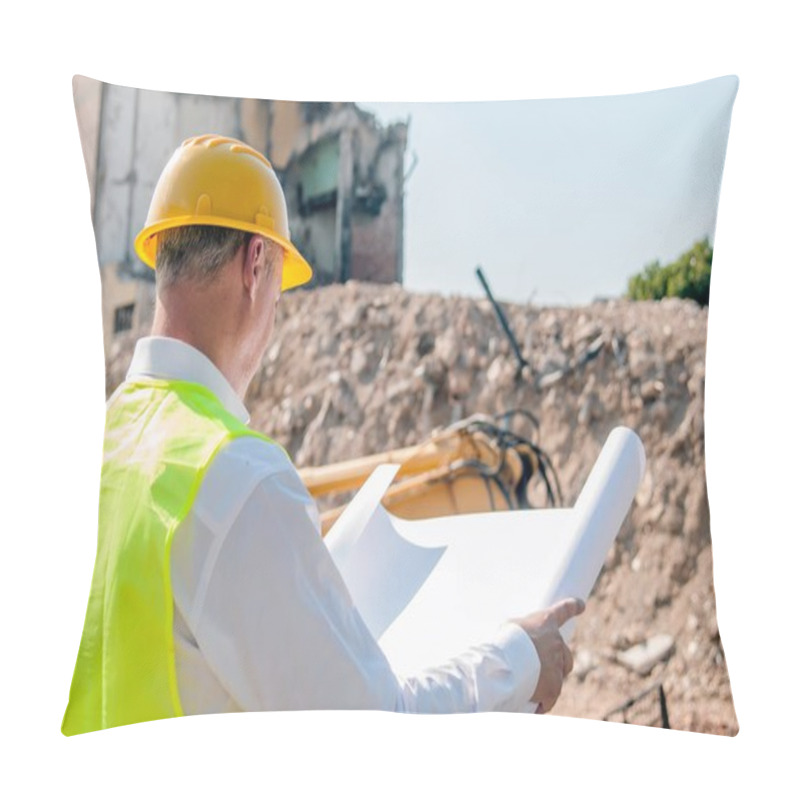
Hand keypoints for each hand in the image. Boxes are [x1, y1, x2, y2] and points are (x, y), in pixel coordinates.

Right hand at [512, 597, 584, 713]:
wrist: (508, 663)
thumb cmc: (503, 643)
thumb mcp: (509, 630)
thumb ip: (521, 636)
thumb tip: (519, 647)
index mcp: (545, 622)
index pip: (562, 610)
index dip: (572, 607)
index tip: (581, 604)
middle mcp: (556, 642)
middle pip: (566, 655)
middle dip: (558, 663)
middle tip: (542, 670)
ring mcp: (557, 665)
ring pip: (559, 676)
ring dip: (549, 682)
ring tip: (530, 688)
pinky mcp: (554, 687)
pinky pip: (550, 698)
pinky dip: (542, 702)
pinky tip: (531, 706)